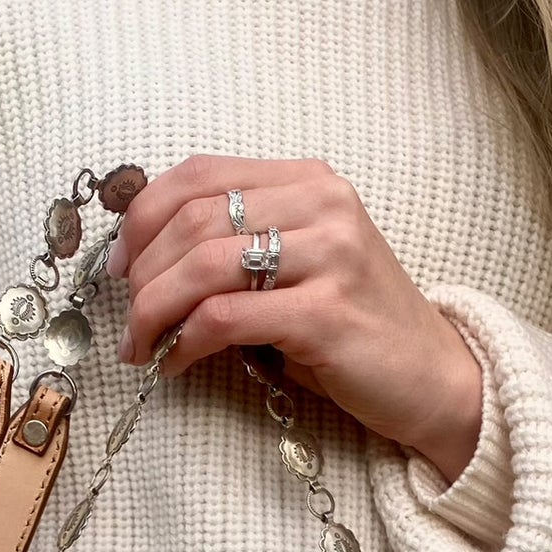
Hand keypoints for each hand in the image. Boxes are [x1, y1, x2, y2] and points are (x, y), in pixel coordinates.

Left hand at [106, 152, 483, 485]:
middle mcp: (322, 206)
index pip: (200, 172)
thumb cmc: (354, 328)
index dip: (142, 217)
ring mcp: (329, 257)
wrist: (432, 378)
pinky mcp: (326, 314)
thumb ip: (240, 246)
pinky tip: (177, 363)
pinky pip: (226, 320)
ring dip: (153, 311)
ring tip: (140, 346)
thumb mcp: (299, 266)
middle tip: (127, 319)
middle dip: (141, 274)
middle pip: (193, 219)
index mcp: (309, 181)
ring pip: (203, 266)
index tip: (119, 266)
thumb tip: (145, 262)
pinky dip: (186, 343)